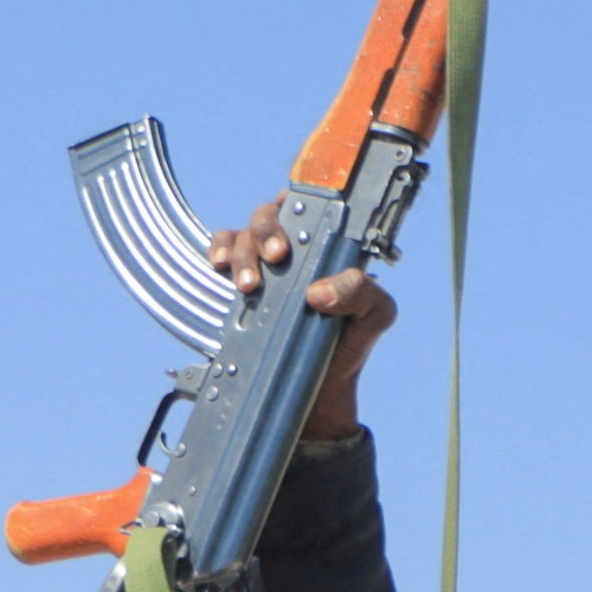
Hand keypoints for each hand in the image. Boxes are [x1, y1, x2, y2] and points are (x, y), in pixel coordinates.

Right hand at [209, 201, 400, 444]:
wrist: (318, 389)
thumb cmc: (349, 343)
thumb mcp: (374, 315)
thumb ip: (361, 292)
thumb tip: (317, 291)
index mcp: (325, 247)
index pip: (307, 209)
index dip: (296, 202)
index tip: (294, 212)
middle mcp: (291, 250)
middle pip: (269, 218)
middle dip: (268, 231)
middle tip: (277, 257)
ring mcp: (263, 266)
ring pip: (242, 235)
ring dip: (243, 253)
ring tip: (250, 285)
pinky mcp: (238, 284)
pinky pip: (221, 252)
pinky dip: (218, 251)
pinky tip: (220, 265)